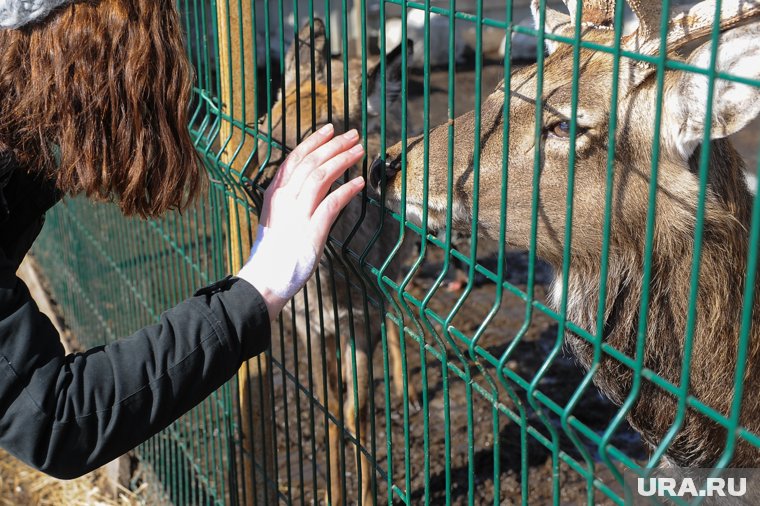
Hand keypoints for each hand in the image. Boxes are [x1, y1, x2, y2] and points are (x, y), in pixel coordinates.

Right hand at [237, 124, 364, 318]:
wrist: (266, 278)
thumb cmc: (274, 251)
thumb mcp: (278, 217)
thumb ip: (292, 199)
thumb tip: (313, 185)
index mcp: (275, 193)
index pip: (295, 158)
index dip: (314, 141)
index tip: (330, 129)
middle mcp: (284, 198)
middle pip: (311, 162)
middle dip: (334, 145)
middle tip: (353, 135)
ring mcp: (297, 213)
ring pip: (321, 176)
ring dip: (343, 160)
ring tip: (360, 151)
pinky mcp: (311, 230)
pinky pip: (332, 203)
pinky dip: (347, 190)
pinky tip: (360, 183)